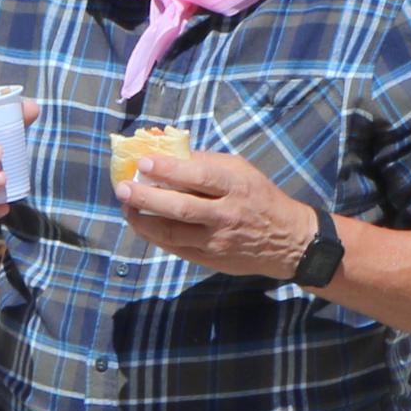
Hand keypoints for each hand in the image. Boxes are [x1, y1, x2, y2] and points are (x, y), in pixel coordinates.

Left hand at [120, 148, 323, 282]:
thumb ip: (207, 162)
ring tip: (126, 205)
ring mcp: (216, 241)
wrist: (287, 242)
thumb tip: (167, 151)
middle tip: (123, 187)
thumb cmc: (259, 197)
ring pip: (171, 232)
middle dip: (146, 196)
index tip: (143, 161)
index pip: (199, 176)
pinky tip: (141, 222)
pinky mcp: (209, 259)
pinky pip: (174, 247)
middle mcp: (226, 215)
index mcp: (237, 186)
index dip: (168, 169)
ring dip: (142, 219)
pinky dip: (153, 235)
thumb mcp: (241, 171)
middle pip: (180, 207)